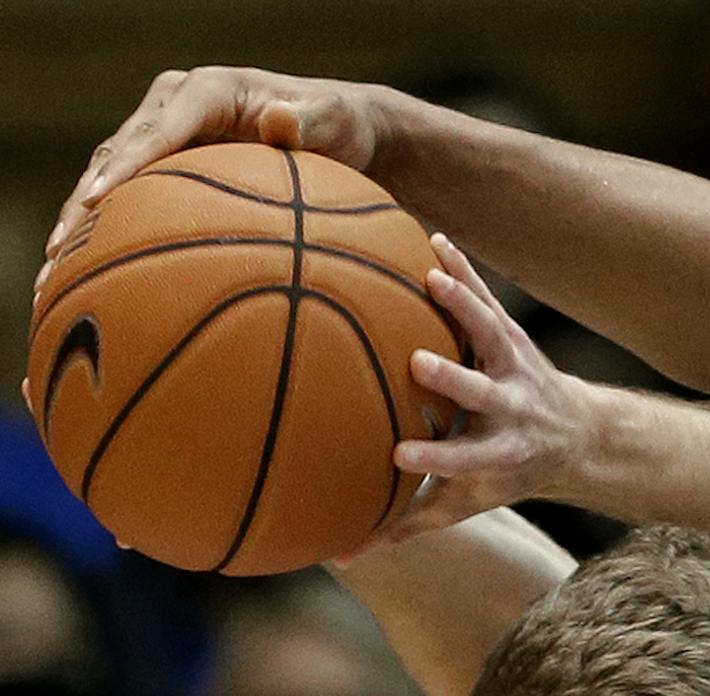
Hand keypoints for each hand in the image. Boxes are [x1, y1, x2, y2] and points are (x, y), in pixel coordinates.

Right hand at [42, 66, 385, 289]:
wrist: (343, 135)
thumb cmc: (342, 128)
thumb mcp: (335, 122)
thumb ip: (309, 122)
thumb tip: (280, 118)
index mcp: (206, 90)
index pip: (160, 129)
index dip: (128, 164)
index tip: (101, 198)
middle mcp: (174, 109)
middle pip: (118, 155)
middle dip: (86, 202)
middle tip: (61, 248)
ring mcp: (165, 139)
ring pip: (108, 181)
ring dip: (79, 226)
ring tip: (54, 271)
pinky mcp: (166, 170)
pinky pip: (127, 202)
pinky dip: (105, 236)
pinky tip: (85, 278)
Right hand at [357, 233, 600, 552]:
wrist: (574, 437)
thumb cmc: (504, 475)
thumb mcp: (466, 504)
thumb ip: (408, 524)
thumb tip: (342, 554)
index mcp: (497, 453)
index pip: (463, 459)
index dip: (436, 459)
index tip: (398, 455)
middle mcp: (510, 408)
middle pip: (482, 393)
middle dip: (457, 380)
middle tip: (421, 363)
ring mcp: (514, 368)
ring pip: (490, 335)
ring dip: (465, 308)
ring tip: (429, 278)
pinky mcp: (514, 336)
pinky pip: (489, 300)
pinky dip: (466, 272)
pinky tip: (435, 241)